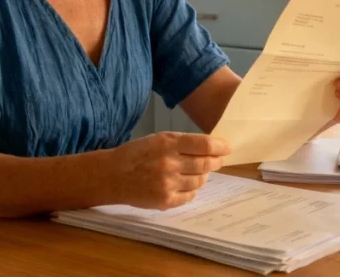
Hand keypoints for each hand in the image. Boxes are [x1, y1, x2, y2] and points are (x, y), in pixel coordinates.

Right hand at [110, 132, 230, 209]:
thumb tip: (211, 148)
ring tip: (196, 173)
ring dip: (202, 176)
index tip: (227, 148)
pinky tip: (184, 185)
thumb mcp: (158, 139)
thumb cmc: (137, 154)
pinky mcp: (165, 200)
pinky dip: (191, 191)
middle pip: (205, 163)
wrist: (113, 176)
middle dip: (216, 161)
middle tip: (218, 161)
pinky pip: (190, 196)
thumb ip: (183, 143)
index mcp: (168, 143)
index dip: (220, 146)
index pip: (204, 144)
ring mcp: (168, 184)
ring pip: (200, 181)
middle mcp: (170, 163)